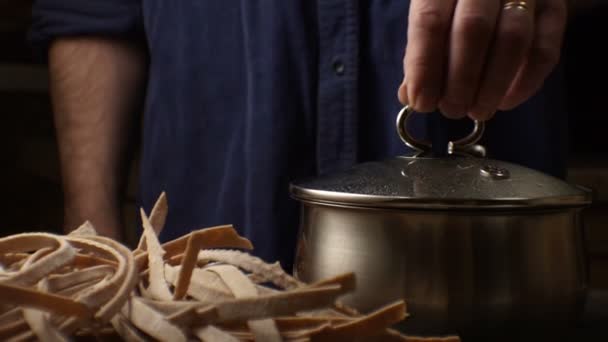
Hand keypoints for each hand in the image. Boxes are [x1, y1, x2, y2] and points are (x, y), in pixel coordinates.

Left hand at [398, 0, 567, 120]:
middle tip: (451, 110)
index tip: (422, 102)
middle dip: (460, 80)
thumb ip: (419, 54)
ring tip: (477, 111)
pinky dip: (526, 82)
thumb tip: (413, 96)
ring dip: (493, 85)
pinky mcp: (556, 7)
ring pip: (513, 39)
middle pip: (473, 28)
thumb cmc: (454, 7)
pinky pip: (545, 48)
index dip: (424, 66)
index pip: (430, 20)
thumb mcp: (430, 19)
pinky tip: (506, 102)